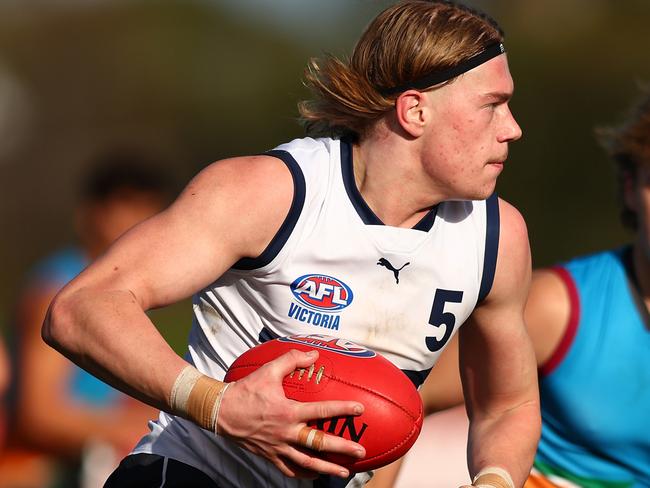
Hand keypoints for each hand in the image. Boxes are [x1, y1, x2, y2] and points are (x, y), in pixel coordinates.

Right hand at [217, 349, 365, 477]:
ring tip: (344, 472)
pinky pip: (289, 470)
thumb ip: (292, 360)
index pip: (322, 411)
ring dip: (327, 468)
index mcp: (288, 411)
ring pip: (307, 463)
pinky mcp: (270, 455)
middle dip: (342, 448)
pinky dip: (303, 474)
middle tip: (360, 450)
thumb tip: (313, 354)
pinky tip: (314, 475)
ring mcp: (278, 447)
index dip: (342, 409)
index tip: (360, 409)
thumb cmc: (246, 390)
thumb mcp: (268, 370)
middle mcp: (286, 432)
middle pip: (319, 443)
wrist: (221, 411)